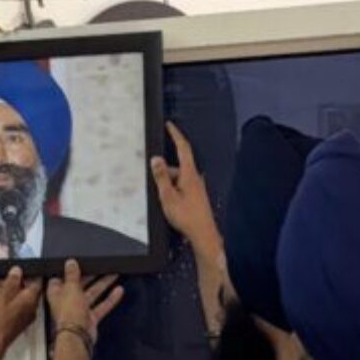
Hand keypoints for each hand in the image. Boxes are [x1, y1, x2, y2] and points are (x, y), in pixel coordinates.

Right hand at [0, 267, 42, 359]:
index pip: (34, 281)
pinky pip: (4, 302)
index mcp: (30, 300)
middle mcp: (27, 307)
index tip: (17, 266)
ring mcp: (17, 313)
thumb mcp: (3, 296)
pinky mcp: (8, 318)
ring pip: (10, 294)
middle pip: (20, 287)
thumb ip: (11, 281)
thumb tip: (17, 270)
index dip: (26, 272)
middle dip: (8, 278)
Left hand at [46, 259, 123, 342]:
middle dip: (91, 275)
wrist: (77, 336)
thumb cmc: (68, 313)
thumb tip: (70, 262)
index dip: (69, 269)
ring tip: (114, 273)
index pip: (61, 277)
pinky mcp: (90, 318)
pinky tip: (118, 291)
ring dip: (103, 284)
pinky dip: (110, 298)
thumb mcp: (71, 287)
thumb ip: (72, 274)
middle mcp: (67, 300)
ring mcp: (79, 309)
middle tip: (102, 265)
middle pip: (80, 284)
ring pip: (93, 293)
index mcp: (56, 292)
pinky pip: (101, 305)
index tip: (79, 261)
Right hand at [151, 122, 221, 255]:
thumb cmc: (187, 217)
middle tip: (156, 186)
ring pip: (178, 179)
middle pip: (176, 166)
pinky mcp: (196, 196)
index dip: (176, 135)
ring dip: (168, 186)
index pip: (183, 148)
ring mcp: (196, 188)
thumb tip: (156, 159)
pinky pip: (181, 188)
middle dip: (164, 173)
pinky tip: (170, 206)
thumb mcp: (167, 196)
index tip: (170, 125)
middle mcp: (195, 178)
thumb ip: (161, 176)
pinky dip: (173, 192)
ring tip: (165, 203)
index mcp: (189, 174)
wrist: (203, 234)